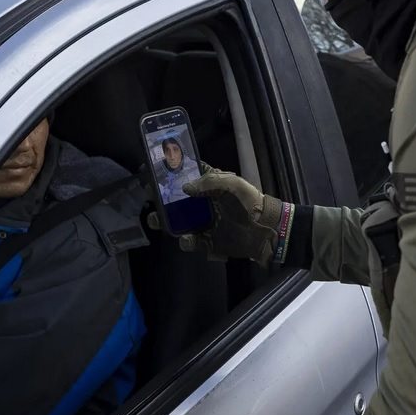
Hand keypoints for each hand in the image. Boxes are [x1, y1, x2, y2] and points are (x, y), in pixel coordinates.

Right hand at [157, 166, 294, 263]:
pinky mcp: (208, 242)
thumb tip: (185, 187)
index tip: (154, 173)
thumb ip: (210, 182)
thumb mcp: (234, 185)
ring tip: (155, 220)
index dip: (171, 174)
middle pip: (176, 201)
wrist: (266, 232)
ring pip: (178, 222)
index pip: (187, 177)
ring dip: (165, 221)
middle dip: (161, 200)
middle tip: (149, 199)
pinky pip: (191, 242)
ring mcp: (205, 223)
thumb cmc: (251, 204)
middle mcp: (204, 204)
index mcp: (211, 187)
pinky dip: (186, 241)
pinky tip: (187, 239)